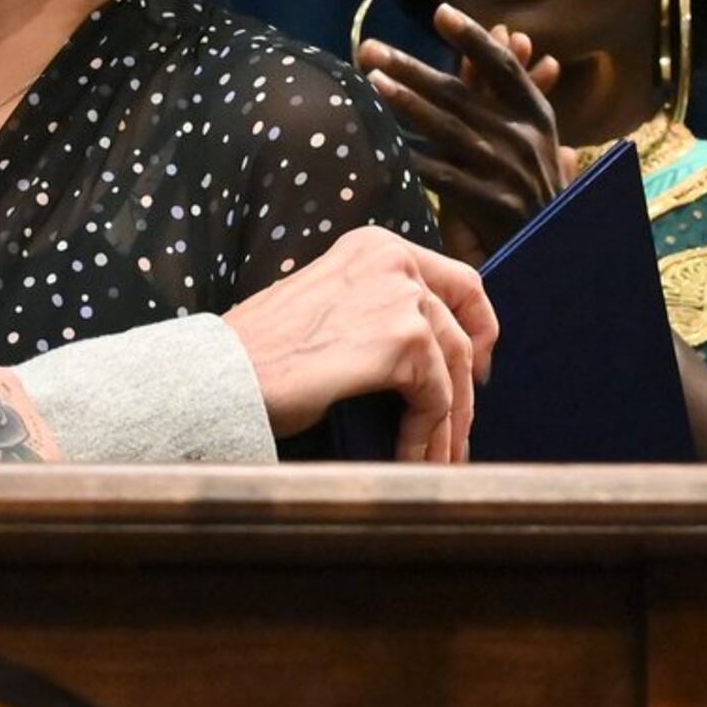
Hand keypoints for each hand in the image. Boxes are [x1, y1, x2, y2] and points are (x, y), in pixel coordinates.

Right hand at [221, 225, 497, 461]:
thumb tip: (427, 353)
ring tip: (437, 460)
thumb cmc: (262, 351)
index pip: (458, 280)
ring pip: (455, 368)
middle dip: (465, 389)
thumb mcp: (328, 306)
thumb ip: (376, 310)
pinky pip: (434, 399)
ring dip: (448, 423)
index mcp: (375, 246)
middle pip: (461, 330)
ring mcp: (401, 297)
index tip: (480, 364)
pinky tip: (410, 459)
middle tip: (459, 431)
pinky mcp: (401, 340)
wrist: (225, 374)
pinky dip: (426, 436)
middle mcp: (394, 260)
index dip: (479, 325)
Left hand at [361, 4, 571, 262]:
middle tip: (370, 49)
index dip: (473, 37)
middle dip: (411, 68)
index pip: (502, 67)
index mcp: (537, 115)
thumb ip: (509, 89)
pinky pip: (445, 179)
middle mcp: (524, 138)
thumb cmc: (532, 187)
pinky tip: (387, 149)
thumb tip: (508, 31)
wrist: (555, 252)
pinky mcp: (494, 206)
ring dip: (407, 104)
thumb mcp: (531, 134)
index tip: (440, 13)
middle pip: (460, 94)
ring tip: (372, 84)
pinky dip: (415, 162)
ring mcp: (509, 172)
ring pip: (449, 130)